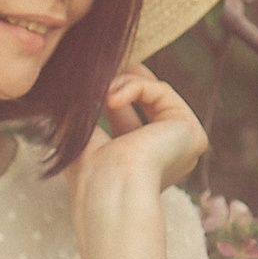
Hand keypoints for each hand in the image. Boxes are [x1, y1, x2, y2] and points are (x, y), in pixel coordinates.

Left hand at [62, 62, 208, 215]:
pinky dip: (134, 87)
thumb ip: (80, 118)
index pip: (128, 118)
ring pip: (153, 93)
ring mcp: (182, 143)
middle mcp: (167, 153)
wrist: (110, 193)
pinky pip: (161, 91)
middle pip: (148, 100)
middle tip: (105, 65)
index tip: (95, 77)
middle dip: (125, 77)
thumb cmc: (91, 178)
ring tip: (101, 91)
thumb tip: (66, 96)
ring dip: (122, 83)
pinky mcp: (191, 131)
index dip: (113, 93)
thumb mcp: (81, 141)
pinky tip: (111, 98)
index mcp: (140, 161)